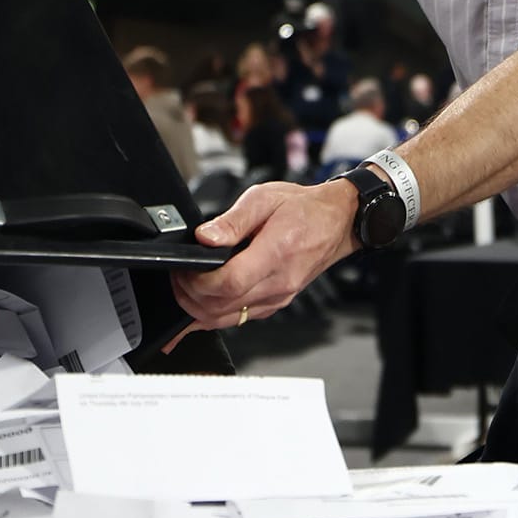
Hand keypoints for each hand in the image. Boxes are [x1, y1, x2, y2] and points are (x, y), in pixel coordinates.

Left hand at [170, 180, 355, 327]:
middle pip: (221, 308)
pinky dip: (214, 315)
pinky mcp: (276, 302)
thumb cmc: (305, 209)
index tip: (184, 270)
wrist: (338, 221)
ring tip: (186, 287)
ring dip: (198, 309)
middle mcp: (278, 283)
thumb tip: (204, 238)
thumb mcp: (264, 198)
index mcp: (275, 254)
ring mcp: (278, 297)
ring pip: (226, 320)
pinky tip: (201, 304)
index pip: (228, 283)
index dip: (197, 282)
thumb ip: (231, 220)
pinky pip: (239, 319)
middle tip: (178, 276)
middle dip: (190, 296)